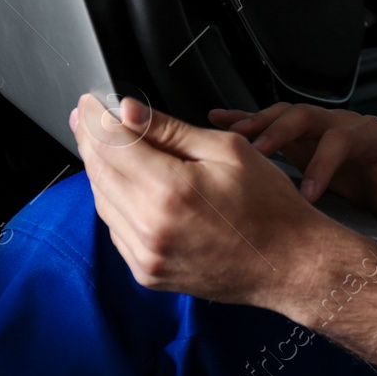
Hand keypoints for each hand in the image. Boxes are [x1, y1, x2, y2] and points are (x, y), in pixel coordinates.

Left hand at [72, 93, 344, 308]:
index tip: (90, 102)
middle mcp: (150, 228)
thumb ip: (170, 131)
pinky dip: (113, 201)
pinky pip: (116, 229)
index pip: (113, 144)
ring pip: (102, 201)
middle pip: (99, 172)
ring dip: (99, 169)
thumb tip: (128, 112)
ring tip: (102, 144)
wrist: (289, 264)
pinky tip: (123, 183)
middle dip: (91, 139)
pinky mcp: (147, 273)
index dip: (97, 118)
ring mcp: (145, 256)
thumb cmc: (269, 207)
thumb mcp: (227, 150)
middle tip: (86, 116)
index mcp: (170, 191)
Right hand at [207, 103, 376, 244]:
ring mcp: (319, 129)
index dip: (323, 163)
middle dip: (279, 132)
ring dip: (256, 124)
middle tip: (254, 153)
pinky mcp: (301, 138)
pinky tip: (219, 119)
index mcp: (371, 136)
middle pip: (307, 116)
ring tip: (228, 135)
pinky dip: (244, 119)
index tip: (307, 194)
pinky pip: (270, 122)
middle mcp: (342, 124)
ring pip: (284, 114)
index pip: (342, 140)